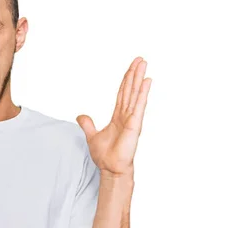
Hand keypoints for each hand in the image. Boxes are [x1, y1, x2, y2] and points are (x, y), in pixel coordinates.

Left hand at [76, 57, 150, 177]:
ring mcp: (132, 119)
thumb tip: (81, 116)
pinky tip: (147, 81)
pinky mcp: (134, 125)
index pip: (123, 93)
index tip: (132, 67)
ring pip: (135, 94)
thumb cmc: (105, 155)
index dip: (126, 80)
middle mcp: (127, 115)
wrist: (111, 168)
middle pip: (130, 90)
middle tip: (141, 59)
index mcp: (118, 116)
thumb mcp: (92, 136)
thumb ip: (88, 125)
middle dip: (134, 74)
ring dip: (139, 78)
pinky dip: (143, 93)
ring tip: (144, 64)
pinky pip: (139, 105)